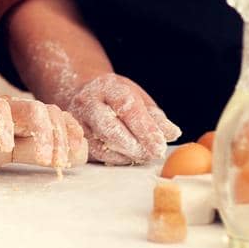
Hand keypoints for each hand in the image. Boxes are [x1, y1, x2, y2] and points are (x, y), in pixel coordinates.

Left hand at [0, 89, 86, 168]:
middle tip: (48, 161)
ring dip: (60, 137)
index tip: (5, 147)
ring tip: (62, 162)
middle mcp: (9, 102)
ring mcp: (24, 108)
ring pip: (50, 114)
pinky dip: (71, 131)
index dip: (3, 125)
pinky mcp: (36, 116)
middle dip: (44, 133)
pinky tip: (79, 147)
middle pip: (33, 109)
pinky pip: (59, 118)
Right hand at [64, 74, 180, 164]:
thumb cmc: (117, 98)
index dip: (145, 128)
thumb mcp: (138, 99)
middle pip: (111, 128)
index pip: (127, 108)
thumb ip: (155, 117)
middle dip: (136, 146)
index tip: (160, 145)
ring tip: (145, 154)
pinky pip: (97, 155)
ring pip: (103, 145)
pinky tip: (129, 156)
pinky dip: (117, 159)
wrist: (85, 95)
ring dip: (128, 155)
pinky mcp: (76, 140)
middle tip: (155, 154)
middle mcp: (87, 103)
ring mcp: (78, 122)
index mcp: (107, 88)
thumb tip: (172, 133)